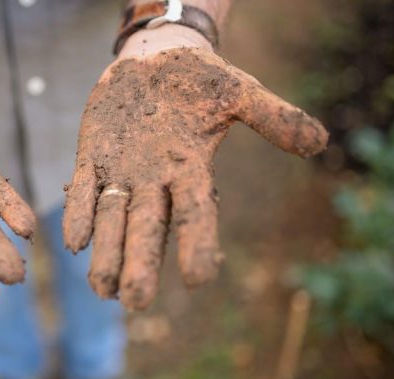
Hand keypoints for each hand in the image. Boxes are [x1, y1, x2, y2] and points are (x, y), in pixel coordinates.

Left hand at [63, 38, 327, 309]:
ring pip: (112, 219)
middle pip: (149, 228)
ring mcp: (121, 172)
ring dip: (106, 252)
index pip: (196, 212)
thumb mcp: (239, 91)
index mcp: (191, 169)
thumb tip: (319, 142)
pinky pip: (84, 190)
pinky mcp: (92, 157)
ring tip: (101, 290)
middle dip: (141, 264)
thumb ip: (273, 117)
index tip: (199, 278)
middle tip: (135, 302)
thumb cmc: (200, 79)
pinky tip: (74, 241)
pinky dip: (78, 212)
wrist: (153, 61)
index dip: (197, 243)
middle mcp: (155, 181)